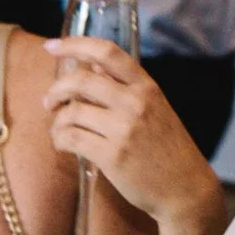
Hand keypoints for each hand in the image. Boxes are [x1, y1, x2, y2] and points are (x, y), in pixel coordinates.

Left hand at [44, 38, 220, 231]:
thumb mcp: (155, 109)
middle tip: (49, 102)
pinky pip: (71, 139)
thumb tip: (92, 66)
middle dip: (56, 90)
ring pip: (71, 112)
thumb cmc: (167, 149)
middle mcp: (135, 103)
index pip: (108, 52)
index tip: (51, 46)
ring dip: (56, 121)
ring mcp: (123, 130)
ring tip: (59, 130)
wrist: (185, 189)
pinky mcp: (111, 156)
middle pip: (81, 81)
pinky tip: (63, 144)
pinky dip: (59, 140)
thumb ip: (125, 87)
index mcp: (147, 87)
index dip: (75, 44)